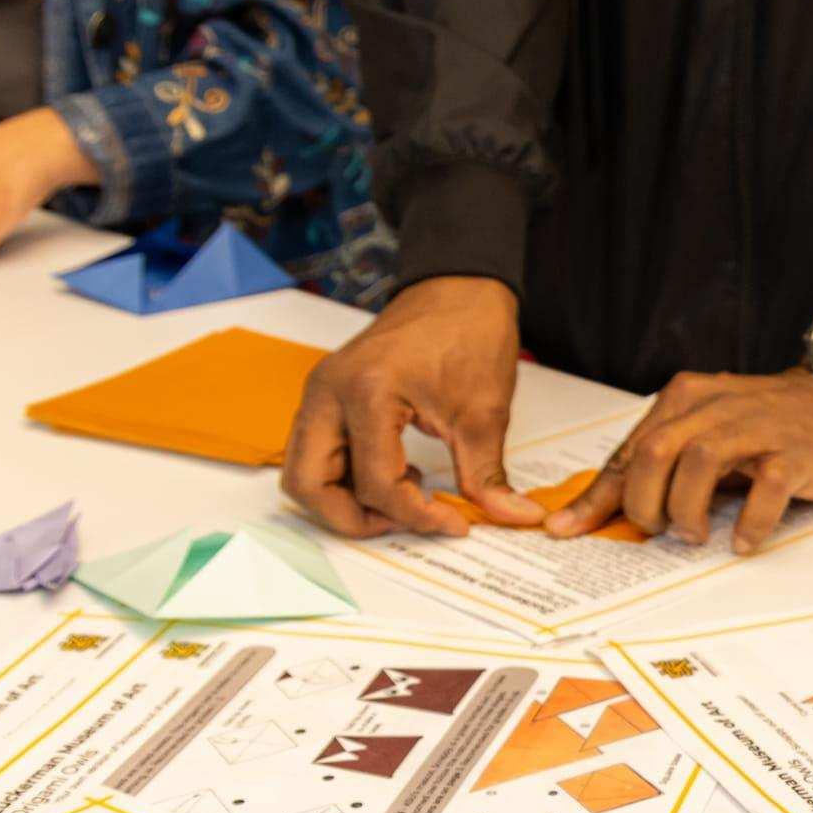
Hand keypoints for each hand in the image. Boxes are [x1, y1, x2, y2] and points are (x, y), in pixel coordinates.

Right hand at [281, 276, 543, 539]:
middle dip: (352, 518)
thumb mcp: (485, 411)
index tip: (455, 523)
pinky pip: (315, 452)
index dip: (416, 515)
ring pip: (302, 472)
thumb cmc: (468, 332)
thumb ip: (487, 475)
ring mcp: (321, 392)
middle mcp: (328, 392)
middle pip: (307, 485)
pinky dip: (344, 477)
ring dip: (343, 499)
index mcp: (366, 391)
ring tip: (400, 497)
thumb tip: (510, 517)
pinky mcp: (327, 395)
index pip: (375, 483)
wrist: (459, 289)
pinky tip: (395, 472)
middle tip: (404, 522)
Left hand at [547, 368, 812, 552]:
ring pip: (700, 464)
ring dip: (688, 511)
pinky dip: (749, 522)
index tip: (568, 530)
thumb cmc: (766, 426)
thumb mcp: (706, 433)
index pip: (630, 450)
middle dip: (645, 505)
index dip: (598, 496)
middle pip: (655, 453)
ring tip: (695, 535)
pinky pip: (765, 489)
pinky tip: (744, 541)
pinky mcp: (795, 452)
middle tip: (661, 531)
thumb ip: (657, 463)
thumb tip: (595, 509)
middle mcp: (717, 406)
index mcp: (686, 398)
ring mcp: (758, 427)